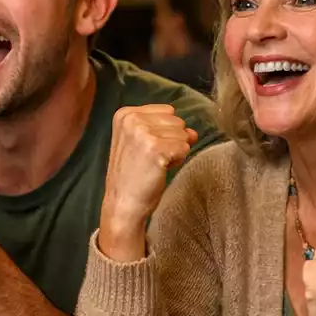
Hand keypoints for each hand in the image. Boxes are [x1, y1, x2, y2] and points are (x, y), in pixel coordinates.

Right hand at [97, 105, 198, 260]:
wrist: (123, 203)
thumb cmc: (133, 175)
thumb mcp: (140, 143)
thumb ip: (165, 129)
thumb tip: (193, 132)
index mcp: (125, 114)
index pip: (168, 111)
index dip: (164, 132)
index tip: (147, 149)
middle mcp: (132, 119)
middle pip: (177, 121)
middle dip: (171, 141)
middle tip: (151, 159)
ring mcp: (143, 132)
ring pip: (183, 134)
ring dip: (175, 152)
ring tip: (154, 165)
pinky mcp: (155, 148)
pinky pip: (185, 148)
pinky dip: (177, 161)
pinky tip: (160, 169)